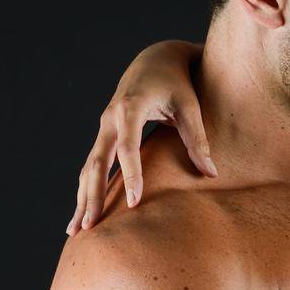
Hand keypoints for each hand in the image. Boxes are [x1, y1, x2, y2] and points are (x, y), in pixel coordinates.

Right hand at [66, 40, 211, 234]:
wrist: (156, 59)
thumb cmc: (177, 83)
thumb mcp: (190, 106)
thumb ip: (198, 139)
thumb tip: (211, 173)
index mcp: (129, 108)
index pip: (127, 147)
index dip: (131, 176)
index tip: (134, 203)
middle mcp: (109, 119)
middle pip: (97, 162)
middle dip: (93, 195)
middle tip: (91, 226)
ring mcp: (104, 128)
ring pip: (88, 168)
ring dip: (83, 198)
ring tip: (77, 230)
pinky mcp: (105, 135)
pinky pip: (92, 166)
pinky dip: (86, 190)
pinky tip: (84, 213)